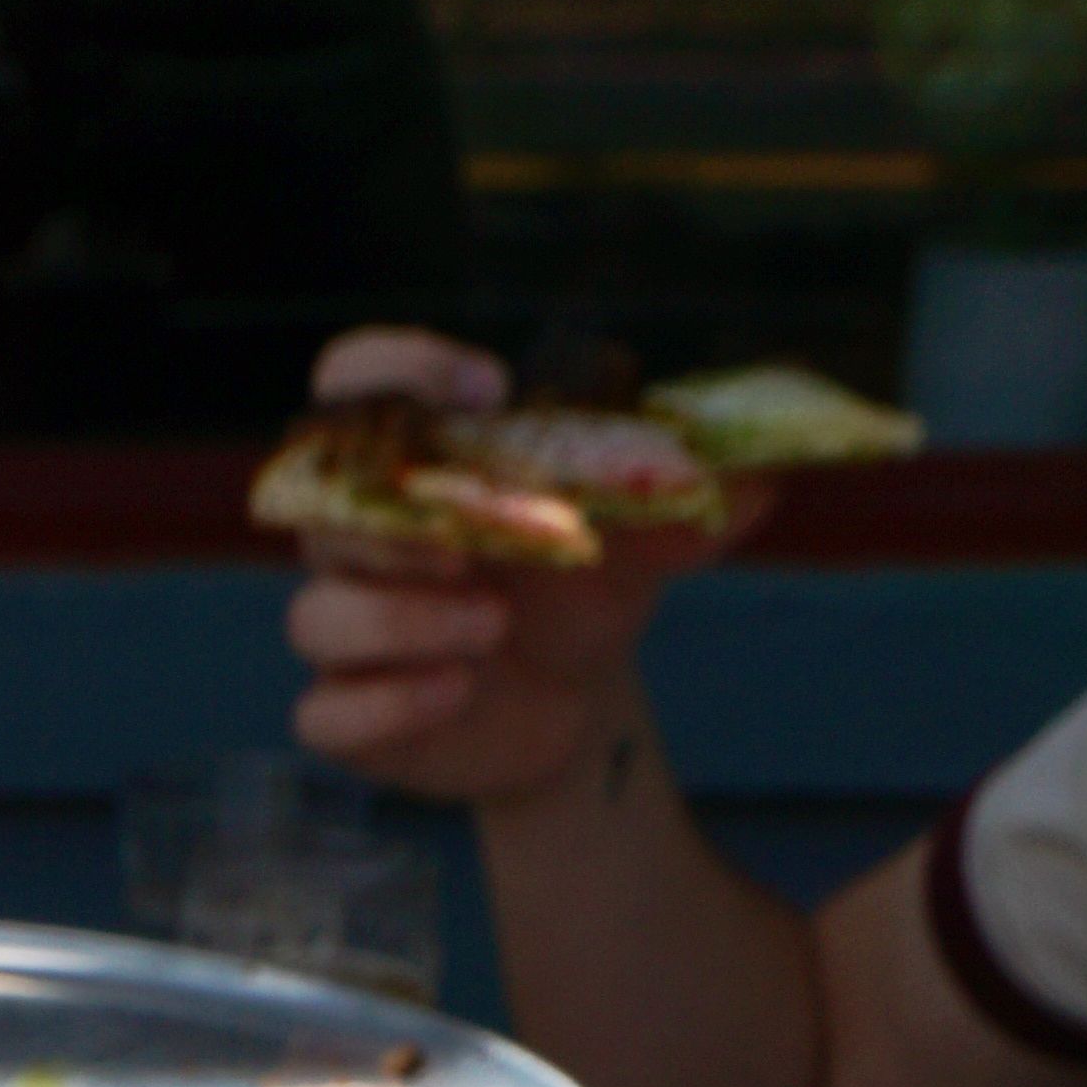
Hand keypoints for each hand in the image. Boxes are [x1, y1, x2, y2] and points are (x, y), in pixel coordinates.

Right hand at [280, 329, 728, 815]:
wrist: (574, 712)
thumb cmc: (582, 599)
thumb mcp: (638, 546)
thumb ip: (684, 507)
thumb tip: (766, 478)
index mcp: (418, 467)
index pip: (354, 380)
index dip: (397, 367)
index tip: (488, 390)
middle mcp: (363, 540)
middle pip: (321, 506)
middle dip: (393, 521)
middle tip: (469, 543)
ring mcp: (348, 630)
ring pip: (320, 612)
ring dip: (401, 616)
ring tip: (489, 627)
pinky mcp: (350, 719)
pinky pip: (325, 713)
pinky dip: (388, 701)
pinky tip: (454, 693)